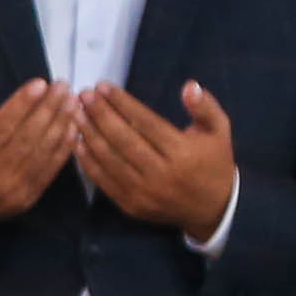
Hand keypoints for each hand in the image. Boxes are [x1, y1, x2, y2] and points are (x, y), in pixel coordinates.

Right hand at [0, 76, 70, 240]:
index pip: (1, 126)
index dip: (22, 104)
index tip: (40, 83)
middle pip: (27, 137)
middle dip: (48, 109)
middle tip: (63, 86)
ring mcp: (11, 190)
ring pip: (42, 153)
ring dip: (61, 125)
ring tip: (73, 101)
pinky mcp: (25, 199)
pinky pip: (48, 172)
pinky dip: (63, 150)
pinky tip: (73, 128)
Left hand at [70, 77, 238, 241]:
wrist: (213, 209)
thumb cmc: (215, 163)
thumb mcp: (220, 131)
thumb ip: (205, 107)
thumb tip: (189, 86)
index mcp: (182, 152)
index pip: (146, 122)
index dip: (122, 103)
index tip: (102, 86)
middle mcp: (161, 173)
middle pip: (123, 140)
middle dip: (100, 115)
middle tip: (83, 96)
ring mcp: (144, 192)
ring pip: (111, 161)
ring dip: (89, 136)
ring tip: (75, 114)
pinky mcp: (132, 206)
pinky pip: (105, 182)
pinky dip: (89, 163)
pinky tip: (77, 144)